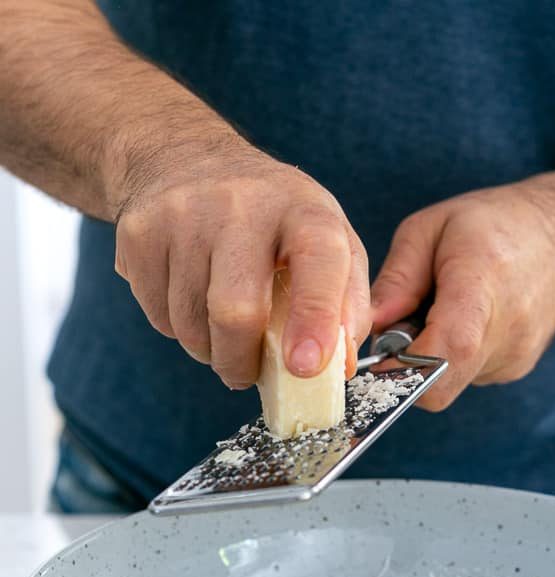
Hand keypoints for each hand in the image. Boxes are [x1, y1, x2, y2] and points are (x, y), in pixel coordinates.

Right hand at [114, 134, 368, 387]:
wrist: (183, 157)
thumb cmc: (273, 218)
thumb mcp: (329, 240)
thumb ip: (347, 304)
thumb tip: (339, 365)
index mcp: (303, 209)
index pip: (318, 260)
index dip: (315, 318)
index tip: (305, 367)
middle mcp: (242, 205)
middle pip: (235, 311)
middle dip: (243, 362)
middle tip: (250, 373)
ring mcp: (182, 215)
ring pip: (191, 325)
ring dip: (211, 351)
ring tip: (223, 332)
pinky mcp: (139, 234)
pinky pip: (159, 317)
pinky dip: (181, 331)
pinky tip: (193, 304)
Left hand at [370, 176, 554, 409]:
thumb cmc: (497, 223)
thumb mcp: (431, 228)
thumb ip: (395, 280)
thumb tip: (367, 328)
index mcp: (482, 285)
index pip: (446, 352)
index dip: (403, 365)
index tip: (379, 354)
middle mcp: (506, 332)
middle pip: (439, 384)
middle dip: (407, 366)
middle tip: (407, 323)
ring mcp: (515, 357)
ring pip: (448, 382)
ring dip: (431, 356)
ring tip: (446, 310)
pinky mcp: (515, 370)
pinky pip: (466, 376)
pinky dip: (452, 356)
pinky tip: (467, 319)